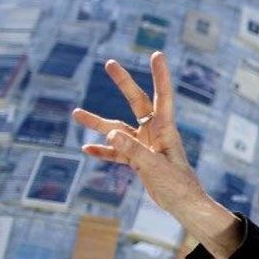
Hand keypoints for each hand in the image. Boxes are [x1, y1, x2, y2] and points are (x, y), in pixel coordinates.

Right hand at [71, 52, 240, 258]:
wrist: (183, 204)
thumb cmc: (177, 185)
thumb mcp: (154, 167)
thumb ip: (133, 150)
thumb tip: (110, 133)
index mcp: (165, 129)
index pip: (163, 96)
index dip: (160, 75)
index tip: (157, 54)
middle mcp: (155, 132)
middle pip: (137, 102)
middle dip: (124, 83)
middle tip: (109, 63)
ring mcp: (145, 145)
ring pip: (118, 129)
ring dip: (98, 123)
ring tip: (75, 114)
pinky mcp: (139, 160)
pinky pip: (117, 152)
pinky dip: (103, 151)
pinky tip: (86, 149)